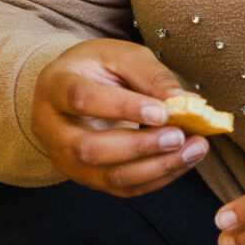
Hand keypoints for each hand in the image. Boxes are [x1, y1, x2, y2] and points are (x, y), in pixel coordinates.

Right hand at [30, 38, 206, 196]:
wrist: (75, 88)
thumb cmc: (99, 69)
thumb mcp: (122, 56)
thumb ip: (151, 75)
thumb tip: (184, 102)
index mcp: (55, 85)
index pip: (82, 99)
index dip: (122, 108)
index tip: (162, 111)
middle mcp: (51, 128)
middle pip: (89, 149)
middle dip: (139, 147)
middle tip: (179, 136)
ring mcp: (65, 158)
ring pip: (106, 176)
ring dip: (156, 167)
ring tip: (193, 150)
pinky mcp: (86, 178)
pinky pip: (122, 188)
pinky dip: (158, 178)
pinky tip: (183, 161)